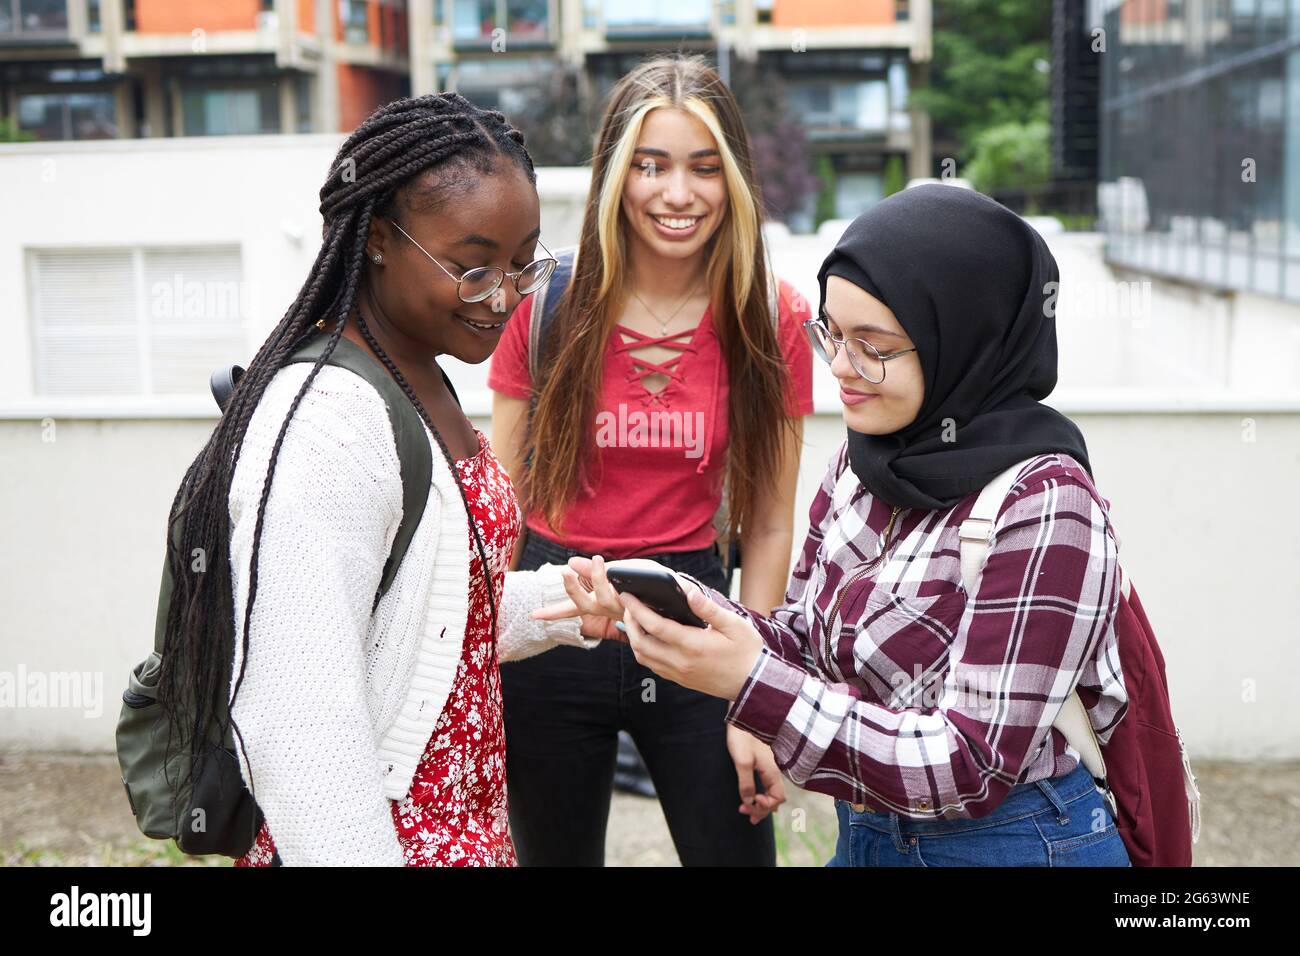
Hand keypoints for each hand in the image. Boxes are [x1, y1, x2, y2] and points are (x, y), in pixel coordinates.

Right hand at [529, 555, 662, 641]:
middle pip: (584, 603)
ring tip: (597, 560)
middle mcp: (608, 608)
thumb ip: (591, 573)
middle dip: (573, 588)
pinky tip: (616, 573)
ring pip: (605, 596)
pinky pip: (627, 593)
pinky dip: (620, 581)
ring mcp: (623, 607)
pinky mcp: (639, 603)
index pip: (571, 609)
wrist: (674, 602)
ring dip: (598, 577)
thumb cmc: (640, 586)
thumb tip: (572, 562)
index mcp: (599, 603)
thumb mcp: (612, 575)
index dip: (552, 613)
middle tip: (565, 572)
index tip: (532, 615)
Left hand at [618, 585, 763, 701]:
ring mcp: (678, 673)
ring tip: (635, 619)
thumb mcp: (734, 625)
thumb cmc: (747, 652)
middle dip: (630, 622)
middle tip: (629, 604)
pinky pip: (652, 666)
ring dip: (633, 637)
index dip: (638, 609)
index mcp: (693, 645)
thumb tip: (689, 592)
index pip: (655, 626)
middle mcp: (681, 662)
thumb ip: (709, 609)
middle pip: (641, 643)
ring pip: (643, 657)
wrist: (755, 684)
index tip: (627, 595)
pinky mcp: (680, 680)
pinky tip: (648, 637)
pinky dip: (643, 650)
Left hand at [726, 725, 786, 824]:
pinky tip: (756, 797)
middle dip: (762, 809)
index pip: (777, 798)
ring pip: (772, 792)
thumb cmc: (742, 736)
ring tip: (749, 812)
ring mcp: (771, 767)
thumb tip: (749, 801)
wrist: (743, 716)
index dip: (765, 806)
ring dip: (762, 804)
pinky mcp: (764, 762)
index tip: (750, 803)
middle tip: (744, 814)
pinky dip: (763, 795)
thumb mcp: (742, 761)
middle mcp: (775, 771)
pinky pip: (768, 784)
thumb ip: (746, 783)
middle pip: (775, 798)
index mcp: (773, 771)